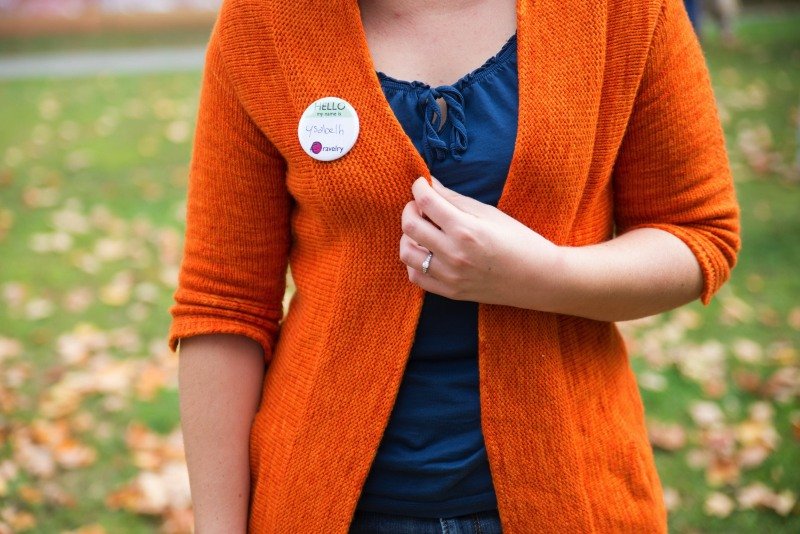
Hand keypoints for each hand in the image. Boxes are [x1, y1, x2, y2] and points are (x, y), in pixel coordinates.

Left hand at [399, 176, 561, 305]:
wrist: (538, 279)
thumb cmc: (519, 241)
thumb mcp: (490, 214)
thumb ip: (456, 199)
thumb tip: (431, 184)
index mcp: (466, 230)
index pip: (427, 202)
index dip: (419, 187)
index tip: (422, 184)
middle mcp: (454, 254)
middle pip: (410, 225)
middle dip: (410, 208)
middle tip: (419, 205)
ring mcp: (450, 276)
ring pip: (406, 253)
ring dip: (408, 236)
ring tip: (422, 229)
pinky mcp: (450, 292)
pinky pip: (416, 276)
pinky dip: (415, 262)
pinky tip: (426, 252)